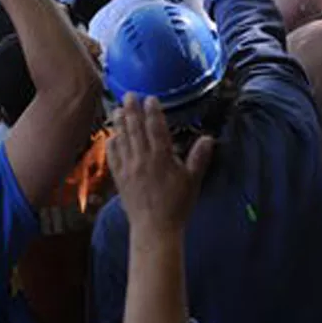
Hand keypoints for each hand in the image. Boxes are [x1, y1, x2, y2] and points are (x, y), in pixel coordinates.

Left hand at [108, 94, 214, 234]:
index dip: (152, 111)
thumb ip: (199, 158)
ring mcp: (128, 168)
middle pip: (135, 128)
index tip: (150, 98)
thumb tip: (208, 138)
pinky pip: (113, 155)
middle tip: (129, 94)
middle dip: (132, 110)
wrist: (154, 228)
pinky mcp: (119, 177)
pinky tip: (112, 135)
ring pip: (123, 139)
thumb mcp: (193, 181)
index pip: (156, 128)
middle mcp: (142, 159)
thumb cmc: (177, 205)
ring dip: (120, 122)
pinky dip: (112, 143)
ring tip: (118, 108)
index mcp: (162, 158)